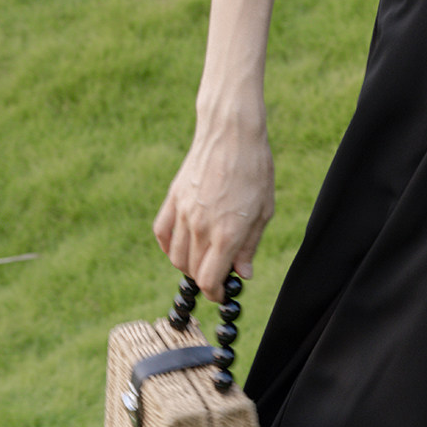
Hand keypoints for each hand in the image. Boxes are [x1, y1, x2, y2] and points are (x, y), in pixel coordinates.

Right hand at [152, 110, 275, 297]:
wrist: (230, 133)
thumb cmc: (255, 170)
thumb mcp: (264, 211)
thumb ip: (250, 246)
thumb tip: (243, 274)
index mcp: (227, 234)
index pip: (210, 280)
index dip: (216, 293)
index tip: (222, 293)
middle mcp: (201, 227)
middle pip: (193, 271)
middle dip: (206, 279)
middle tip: (218, 275)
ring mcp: (183, 213)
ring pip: (176, 256)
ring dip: (189, 265)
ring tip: (204, 259)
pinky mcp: (172, 199)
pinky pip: (162, 233)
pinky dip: (169, 246)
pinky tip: (182, 245)